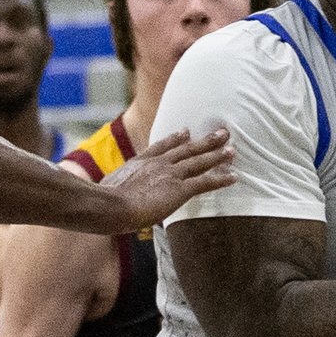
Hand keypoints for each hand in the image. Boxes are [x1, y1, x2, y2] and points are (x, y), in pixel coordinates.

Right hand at [101, 127, 232, 229]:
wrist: (109, 205)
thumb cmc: (102, 204)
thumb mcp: (104, 191)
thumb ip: (111, 192)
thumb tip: (102, 199)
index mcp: (139, 163)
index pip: (160, 147)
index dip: (175, 138)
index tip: (185, 131)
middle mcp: (157, 164)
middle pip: (186, 149)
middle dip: (205, 141)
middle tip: (222, 132)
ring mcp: (170, 175)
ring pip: (199, 161)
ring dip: (217, 155)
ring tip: (232, 150)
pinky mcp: (179, 189)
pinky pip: (205, 182)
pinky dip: (221, 178)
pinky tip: (234, 177)